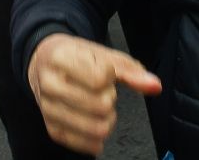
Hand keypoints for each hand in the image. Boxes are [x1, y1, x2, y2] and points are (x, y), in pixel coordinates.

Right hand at [27, 33, 160, 154]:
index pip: (98, 79)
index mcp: (60, 57)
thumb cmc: (77, 56)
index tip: (104, 73)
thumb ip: (130, 70)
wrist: (43, 61)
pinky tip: (93, 125)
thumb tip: (155, 86)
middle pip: (100, 105)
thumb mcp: (102, 54)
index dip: (110, 78)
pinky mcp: (50, 126)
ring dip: (106, 120)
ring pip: (95, 128)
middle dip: (110, 100)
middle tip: (102, 91)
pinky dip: (95, 140)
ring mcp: (47, 106)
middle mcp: (48, 83)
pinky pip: (82, 144)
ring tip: (98, 107)